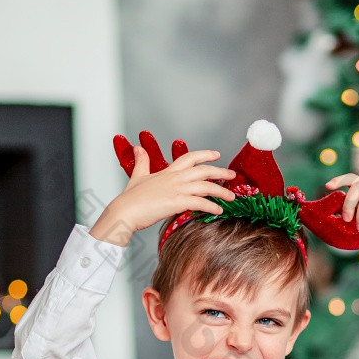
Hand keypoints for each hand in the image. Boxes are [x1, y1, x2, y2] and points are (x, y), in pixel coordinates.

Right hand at [90, 147, 235, 245]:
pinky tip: (219, 210)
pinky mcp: (177, 202)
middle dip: (221, 172)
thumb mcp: (138, 175)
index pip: (190, 157)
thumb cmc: (131, 197)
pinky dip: (212, 206)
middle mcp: (176, 178)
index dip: (205, 154)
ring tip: (231, 197)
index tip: (217, 154)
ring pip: (206, 186)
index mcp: (168, 171)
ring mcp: (177, 189)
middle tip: (232, 175)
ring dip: (221, 191)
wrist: (125, 211)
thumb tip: (137, 148)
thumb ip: (141, 161)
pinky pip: (200, 203)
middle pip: (204, 170)